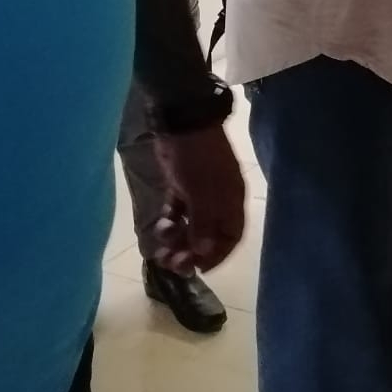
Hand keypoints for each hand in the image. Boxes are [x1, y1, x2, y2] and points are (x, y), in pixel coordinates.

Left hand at [151, 123, 245, 272]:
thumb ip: (204, 224)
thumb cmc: (197, 160)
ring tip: (160, 250)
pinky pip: (178, 212)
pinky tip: (160, 225)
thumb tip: (205, 252)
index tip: (197, 270)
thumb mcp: (201, 194)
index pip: (231, 237)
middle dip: (190, 252)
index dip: (216, 256)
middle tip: (171, 264)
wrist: (182, 122)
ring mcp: (200, 193)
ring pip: (191, 225)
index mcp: (231, 202)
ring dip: (177, 240)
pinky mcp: (183, 185)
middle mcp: (219, 200)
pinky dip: (170, 221)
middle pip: (209, 235)